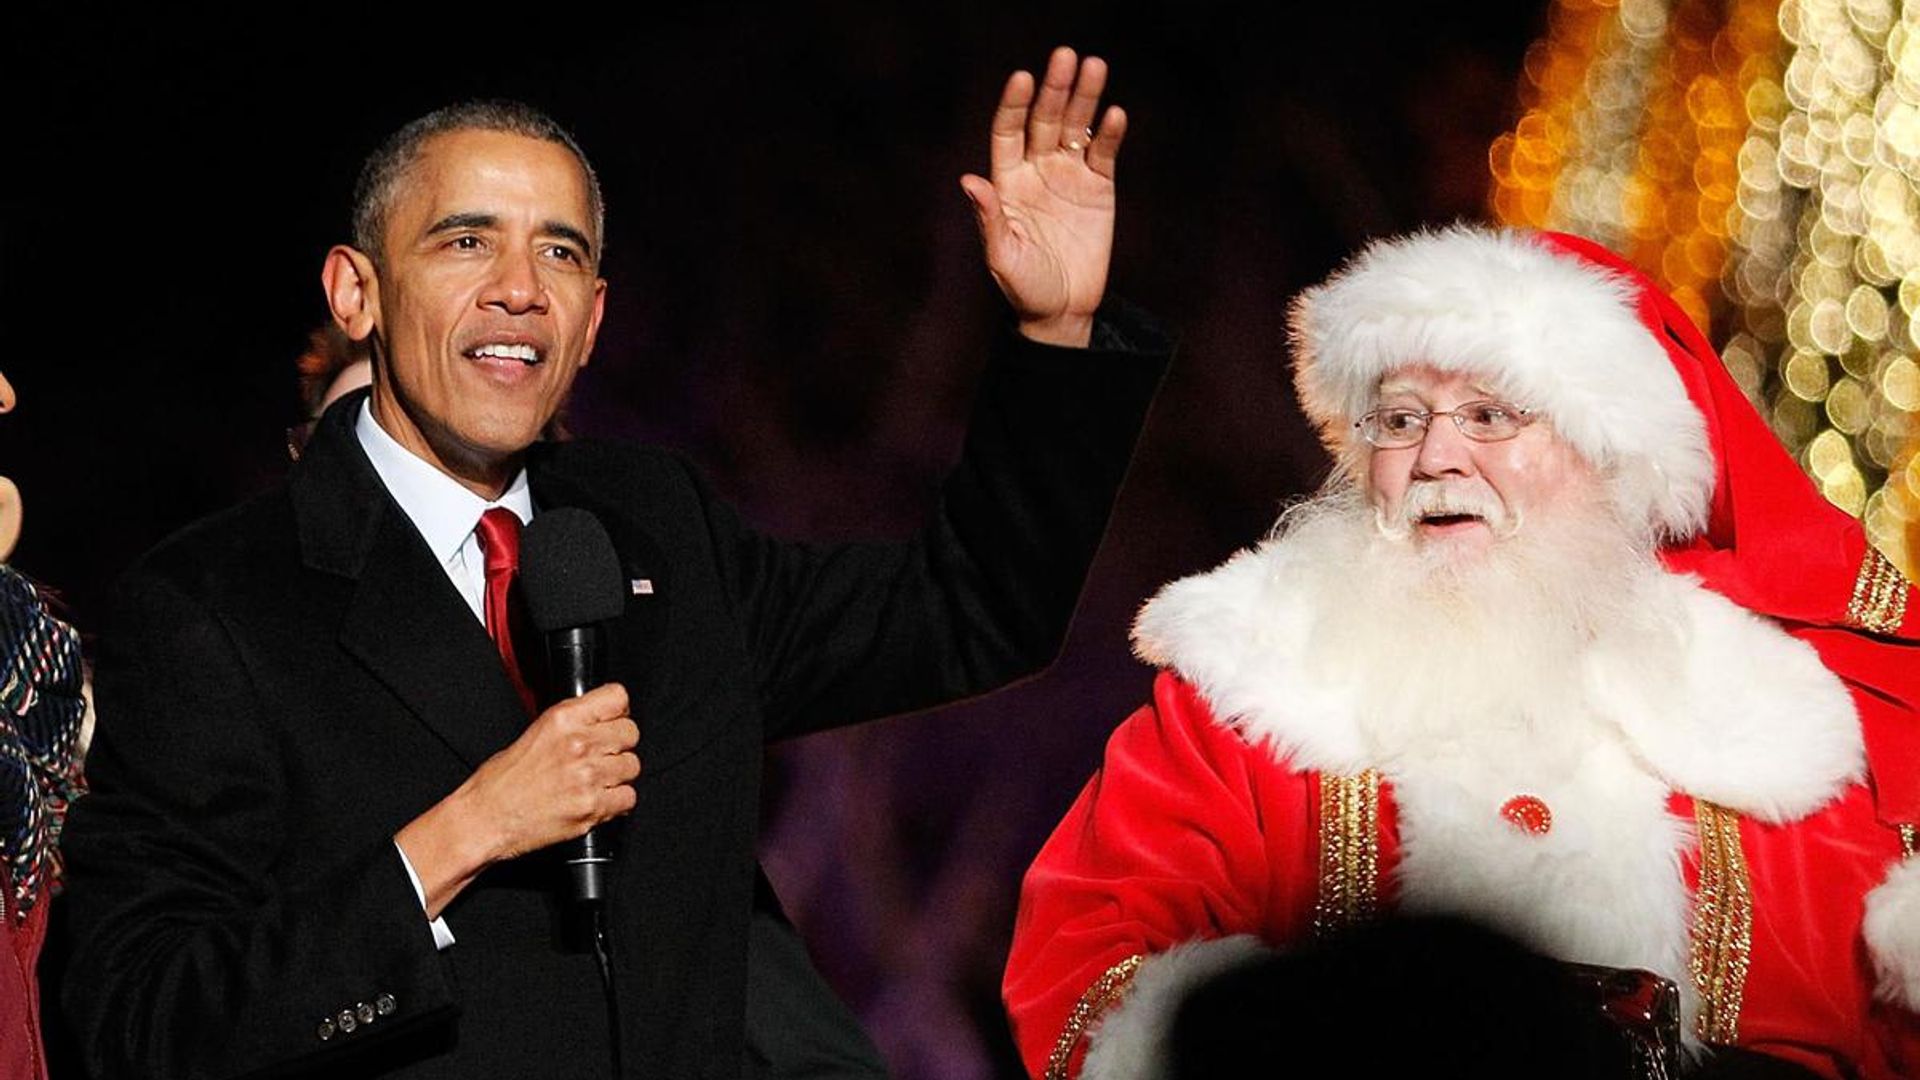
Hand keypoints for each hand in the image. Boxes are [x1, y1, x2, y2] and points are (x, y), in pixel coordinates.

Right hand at [396, 683, 639, 915]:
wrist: (485, 818)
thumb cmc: (502, 781)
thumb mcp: (536, 732)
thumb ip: (573, 724)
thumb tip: (601, 721)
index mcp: (563, 718)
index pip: (618, 698)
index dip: (619, 712)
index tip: (614, 721)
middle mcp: (578, 743)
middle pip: (630, 733)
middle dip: (619, 745)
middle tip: (602, 757)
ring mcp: (588, 776)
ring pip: (632, 766)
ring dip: (618, 775)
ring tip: (594, 781)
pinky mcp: (592, 806)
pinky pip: (628, 798)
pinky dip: (616, 802)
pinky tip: (596, 800)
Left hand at [961, 46, 1127, 347]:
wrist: (1062, 312)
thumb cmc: (1024, 287)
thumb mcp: (1003, 257)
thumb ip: (989, 219)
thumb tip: (969, 181)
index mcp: (1007, 182)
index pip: (1008, 131)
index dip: (1014, 104)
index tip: (1022, 78)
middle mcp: (1037, 170)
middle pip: (1045, 119)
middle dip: (1055, 88)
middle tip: (1065, 56)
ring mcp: (1069, 176)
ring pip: (1077, 127)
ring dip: (1085, 98)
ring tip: (1095, 66)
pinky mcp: (1099, 189)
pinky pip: (1104, 154)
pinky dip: (1110, 134)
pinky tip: (1115, 114)